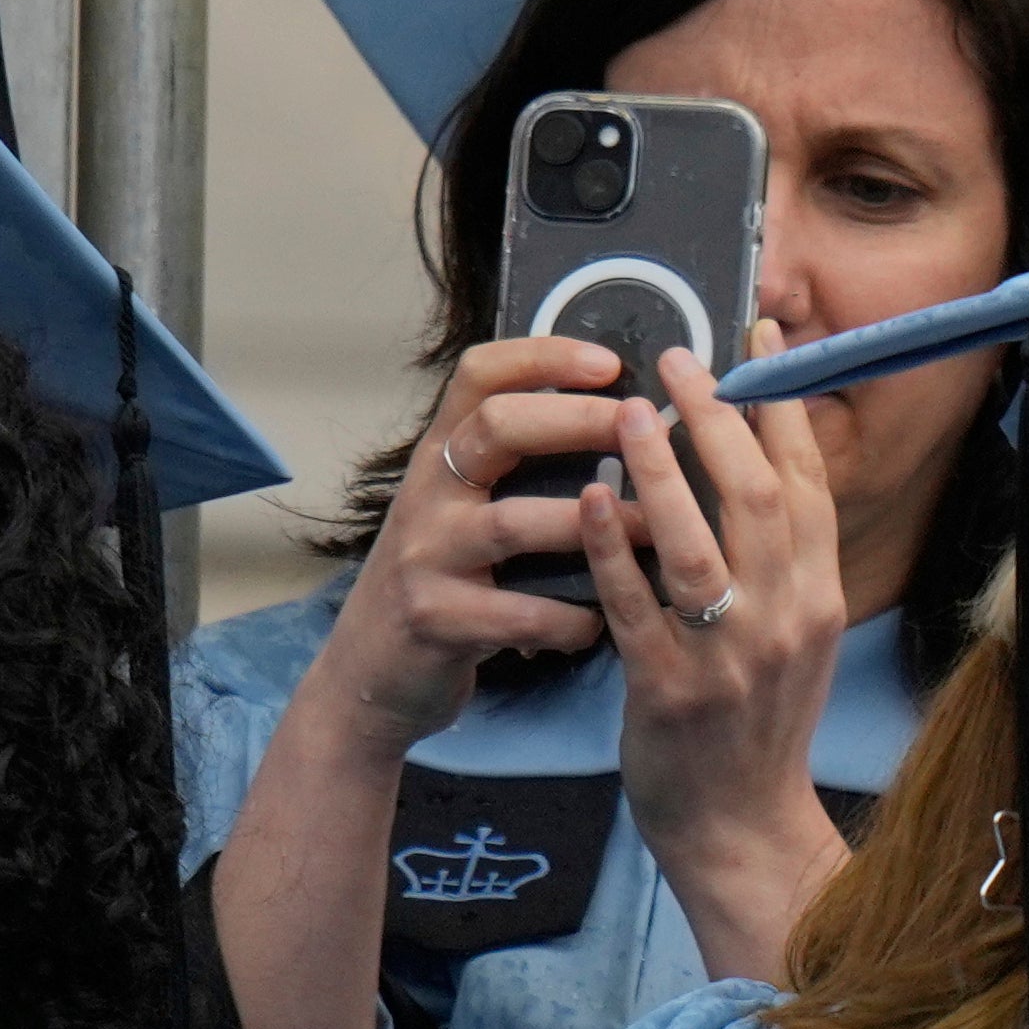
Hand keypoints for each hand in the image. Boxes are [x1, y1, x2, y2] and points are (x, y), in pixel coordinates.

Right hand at [301, 333, 632, 760]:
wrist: (371, 671)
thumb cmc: (445, 581)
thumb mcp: (461, 509)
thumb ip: (516, 469)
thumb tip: (620, 422)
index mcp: (441, 456)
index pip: (480, 377)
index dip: (543, 356)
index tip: (611, 361)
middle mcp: (427, 493)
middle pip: (495, 427)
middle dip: (578, 420)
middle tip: (643, 428)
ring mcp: (425, 554)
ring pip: (514, 522)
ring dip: (596, 527)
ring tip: (657, 534)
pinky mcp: (435, 617)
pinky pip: (521, 612)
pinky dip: (574, 620)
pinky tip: (602, 625)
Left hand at [601, 335, 851, 982]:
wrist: (739, 824)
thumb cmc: (750, 714)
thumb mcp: (785, 628)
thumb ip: (774, 553)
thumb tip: (749, 455)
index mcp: (818, 597)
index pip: (811, 484)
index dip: (783, 406)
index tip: (756, 338)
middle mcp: (787, 619)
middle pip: (764, 499)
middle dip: (722, 418)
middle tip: (678, 356)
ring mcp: (731, 657)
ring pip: (701, 546)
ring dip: (666, 471)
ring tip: (628, 409)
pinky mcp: (670, 690)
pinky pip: (636, 606)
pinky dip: (612, 549)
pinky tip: (587, 499)